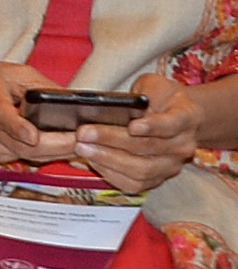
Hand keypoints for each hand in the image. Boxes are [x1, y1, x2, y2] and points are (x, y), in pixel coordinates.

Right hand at [0, 59, 82, 168]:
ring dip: (54, 152)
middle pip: (22, 145)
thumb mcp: (15, 72)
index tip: (34, 135)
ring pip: (25, 156)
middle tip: (84, 139)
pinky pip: (20, 158)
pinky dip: (41, 154)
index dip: (18, 128)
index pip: (1, 116)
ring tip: (76, 141)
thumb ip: (42, 88)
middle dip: (58, 145)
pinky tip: (54, 145)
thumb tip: (72, 105)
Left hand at [77, 74, 205, 194]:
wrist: (179, 117)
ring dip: (107, 159)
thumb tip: (108, 106)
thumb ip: (137, 94)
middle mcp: (183, 144)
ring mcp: (172, 165)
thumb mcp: (152, 85)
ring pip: (141, 170)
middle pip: (149, 147)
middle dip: (112, 141)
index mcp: (186, 116)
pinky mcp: (159, 179)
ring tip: (82, 147)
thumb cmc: (160, 97)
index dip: (152, 126)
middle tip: (84, 133)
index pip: (171, 124)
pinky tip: (92, 160)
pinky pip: (135, 184)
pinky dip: (111, 173)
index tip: (132, 126)